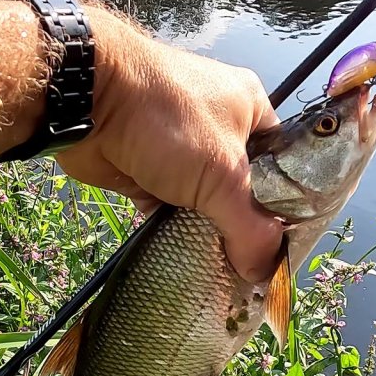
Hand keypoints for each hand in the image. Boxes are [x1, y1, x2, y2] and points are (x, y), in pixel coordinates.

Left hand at [55, 5, 283, 282]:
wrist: (88, 101)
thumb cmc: (169, 121)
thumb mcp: (224, 175)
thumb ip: (251, 228)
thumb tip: (263, 273)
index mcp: (251, 109)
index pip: (284, 165)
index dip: (287, 208)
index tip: (286, 249)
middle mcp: (220, 127)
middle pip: (244, 190)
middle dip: (246, 228)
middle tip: (254, 268)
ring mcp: (181, 150)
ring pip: (205, 203)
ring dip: (209, 233)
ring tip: (224, 274)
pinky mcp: (147, 171)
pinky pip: (170, 210)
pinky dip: (175, 233)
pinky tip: (188, 261)